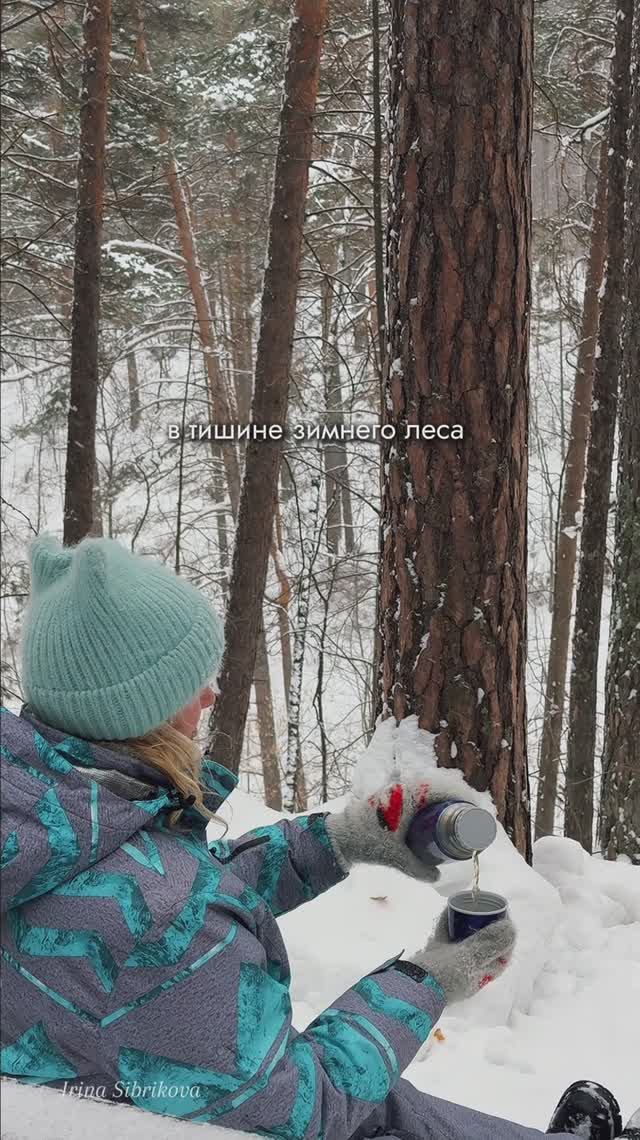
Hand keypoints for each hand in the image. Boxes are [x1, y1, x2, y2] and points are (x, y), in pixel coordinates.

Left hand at [325, 774, 470, 881]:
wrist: (339, 837)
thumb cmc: (367, 844)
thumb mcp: (396, 859)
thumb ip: (419, 870)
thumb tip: (438, 877)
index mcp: (409, 795)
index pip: (444, 788)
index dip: (464, 797)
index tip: (476, 809)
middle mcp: (404, 788)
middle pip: (439, 786)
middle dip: (457, 798)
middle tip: (471, 816)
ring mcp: (396, 790)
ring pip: (428, 788)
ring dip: (444, 797)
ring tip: (457, 816)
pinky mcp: (391, 797)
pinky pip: (418, 792)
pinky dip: (431, 798)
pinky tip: (436, 813)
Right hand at [409, 909, 515, 1002]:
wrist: (408, 985)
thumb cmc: (443, 975)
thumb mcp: (468, 959)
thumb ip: (488, 944)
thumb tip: (511, 929)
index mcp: (481, 975)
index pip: (501, 956)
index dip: (505, 937)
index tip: (504, 917)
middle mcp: (468, 970)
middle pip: (483, 946)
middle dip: (485, 926)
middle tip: (484, 908)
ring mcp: (450, 963)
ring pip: (463, 939)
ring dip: (467, 923)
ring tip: (468, 906)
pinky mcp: (434, 955)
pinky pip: (445, 935)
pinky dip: (448, 922)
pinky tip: (449, 908)